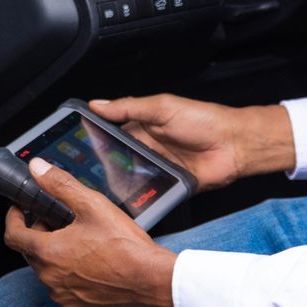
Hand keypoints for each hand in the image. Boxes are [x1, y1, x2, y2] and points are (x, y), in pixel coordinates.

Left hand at [4, 159, 176, 306]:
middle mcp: (49, 277)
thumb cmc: (124, 244)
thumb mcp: (92, 204)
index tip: (18, 208)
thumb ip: (60, 184)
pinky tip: (86, 261)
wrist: (150, 279)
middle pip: (30, 250)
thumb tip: (36, 168)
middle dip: (38, 232)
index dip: (13, 217)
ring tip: (76, 239)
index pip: (13, 235)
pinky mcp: (75, 306)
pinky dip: (65, 272)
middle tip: (57, 218)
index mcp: (48, 252)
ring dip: (52, 253)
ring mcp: (61, 294)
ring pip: (45, 269)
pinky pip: (60, 286)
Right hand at [88, 94, 294, 191]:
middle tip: (80, 175)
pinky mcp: (167, 187)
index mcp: (142, 126)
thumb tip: (97, 103)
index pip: (110, 133)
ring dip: (118, 184)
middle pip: (116, 160)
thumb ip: (129, 107)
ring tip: (98, 192)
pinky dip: (138, 198)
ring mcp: (156, 169)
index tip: (71, 146)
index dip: (93, 139)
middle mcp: (146, 148)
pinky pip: (148, 194)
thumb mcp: (162, 108)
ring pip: (129, 179)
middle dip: (100, 167)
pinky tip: (125, 203)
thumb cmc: (203, 120)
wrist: (234, 145)